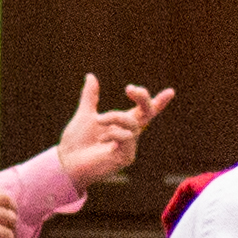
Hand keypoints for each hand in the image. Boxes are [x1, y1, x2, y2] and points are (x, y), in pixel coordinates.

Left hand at [56, 77, 174, 186]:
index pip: (144, 112)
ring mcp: (129, 147)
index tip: (171, 92)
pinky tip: (100, 139)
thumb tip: (90, 76)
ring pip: (132, 123)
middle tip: (129, 88)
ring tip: (98, 120)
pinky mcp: (126, 157)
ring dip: (114, 117)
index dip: (158, 103)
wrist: (67, 161)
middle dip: (142, 98)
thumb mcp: (85, 114)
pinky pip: (126, 137)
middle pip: (147, 113)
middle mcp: (129, 135)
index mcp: (121, 124)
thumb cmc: (76, 142)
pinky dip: (112, 133)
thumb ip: (90, 97)